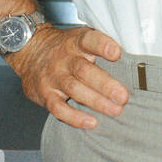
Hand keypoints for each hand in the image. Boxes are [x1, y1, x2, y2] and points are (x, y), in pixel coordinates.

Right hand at [11, 24, 127, 128]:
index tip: (116, 52)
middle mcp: (64, 59)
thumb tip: (132, 60)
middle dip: (105, 84)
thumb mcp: (79, 38)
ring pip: (74, 89)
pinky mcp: (45, 94)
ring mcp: (54, 77)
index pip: (89, 40)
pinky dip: (75, 117)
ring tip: (115, 110)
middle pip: (84, 70)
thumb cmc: (64, 48)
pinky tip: (91, 122)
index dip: (102, 45)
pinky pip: (59, 108)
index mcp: (76, 42)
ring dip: (96, 101)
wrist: (29, 51)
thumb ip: (100, 47)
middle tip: (123, 96)